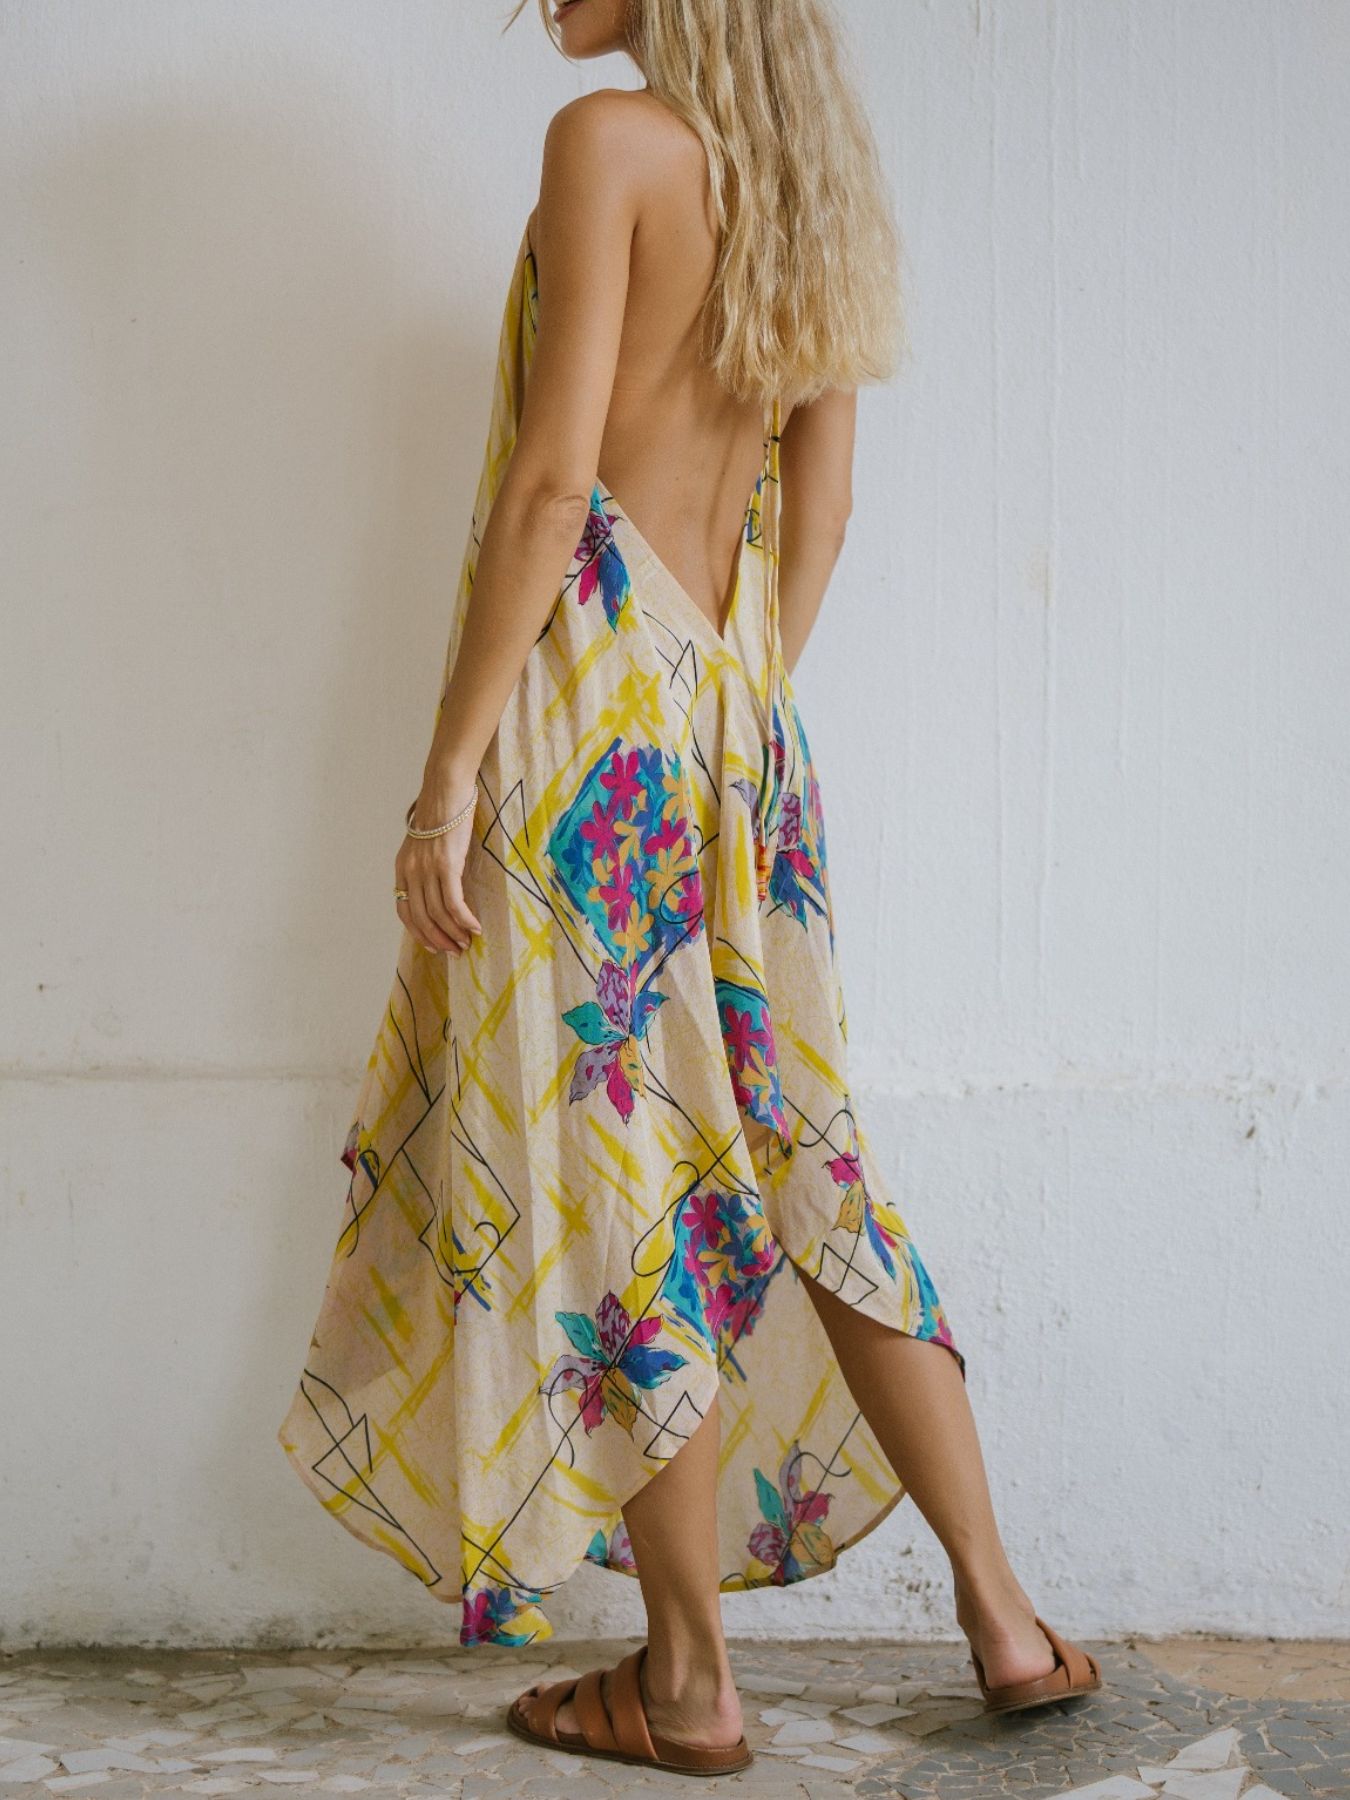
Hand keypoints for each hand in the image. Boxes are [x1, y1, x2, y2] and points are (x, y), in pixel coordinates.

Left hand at [394, 784, 483, 954]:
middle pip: (420, 917)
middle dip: (438, 939)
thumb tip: (438, 885)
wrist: (445, 787)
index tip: (433, 946)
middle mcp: (411, 871)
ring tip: (467, 943)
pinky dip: (464, 919)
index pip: (404, 911)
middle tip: (454, 952)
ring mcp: (427, 868)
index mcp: (402, 867)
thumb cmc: (440, 810)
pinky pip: (453, 901)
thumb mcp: (424, 841)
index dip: (418, 933)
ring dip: (453, 933)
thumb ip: (425, 864)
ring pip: (438, 913)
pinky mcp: (447, 864)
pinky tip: (474, 927)